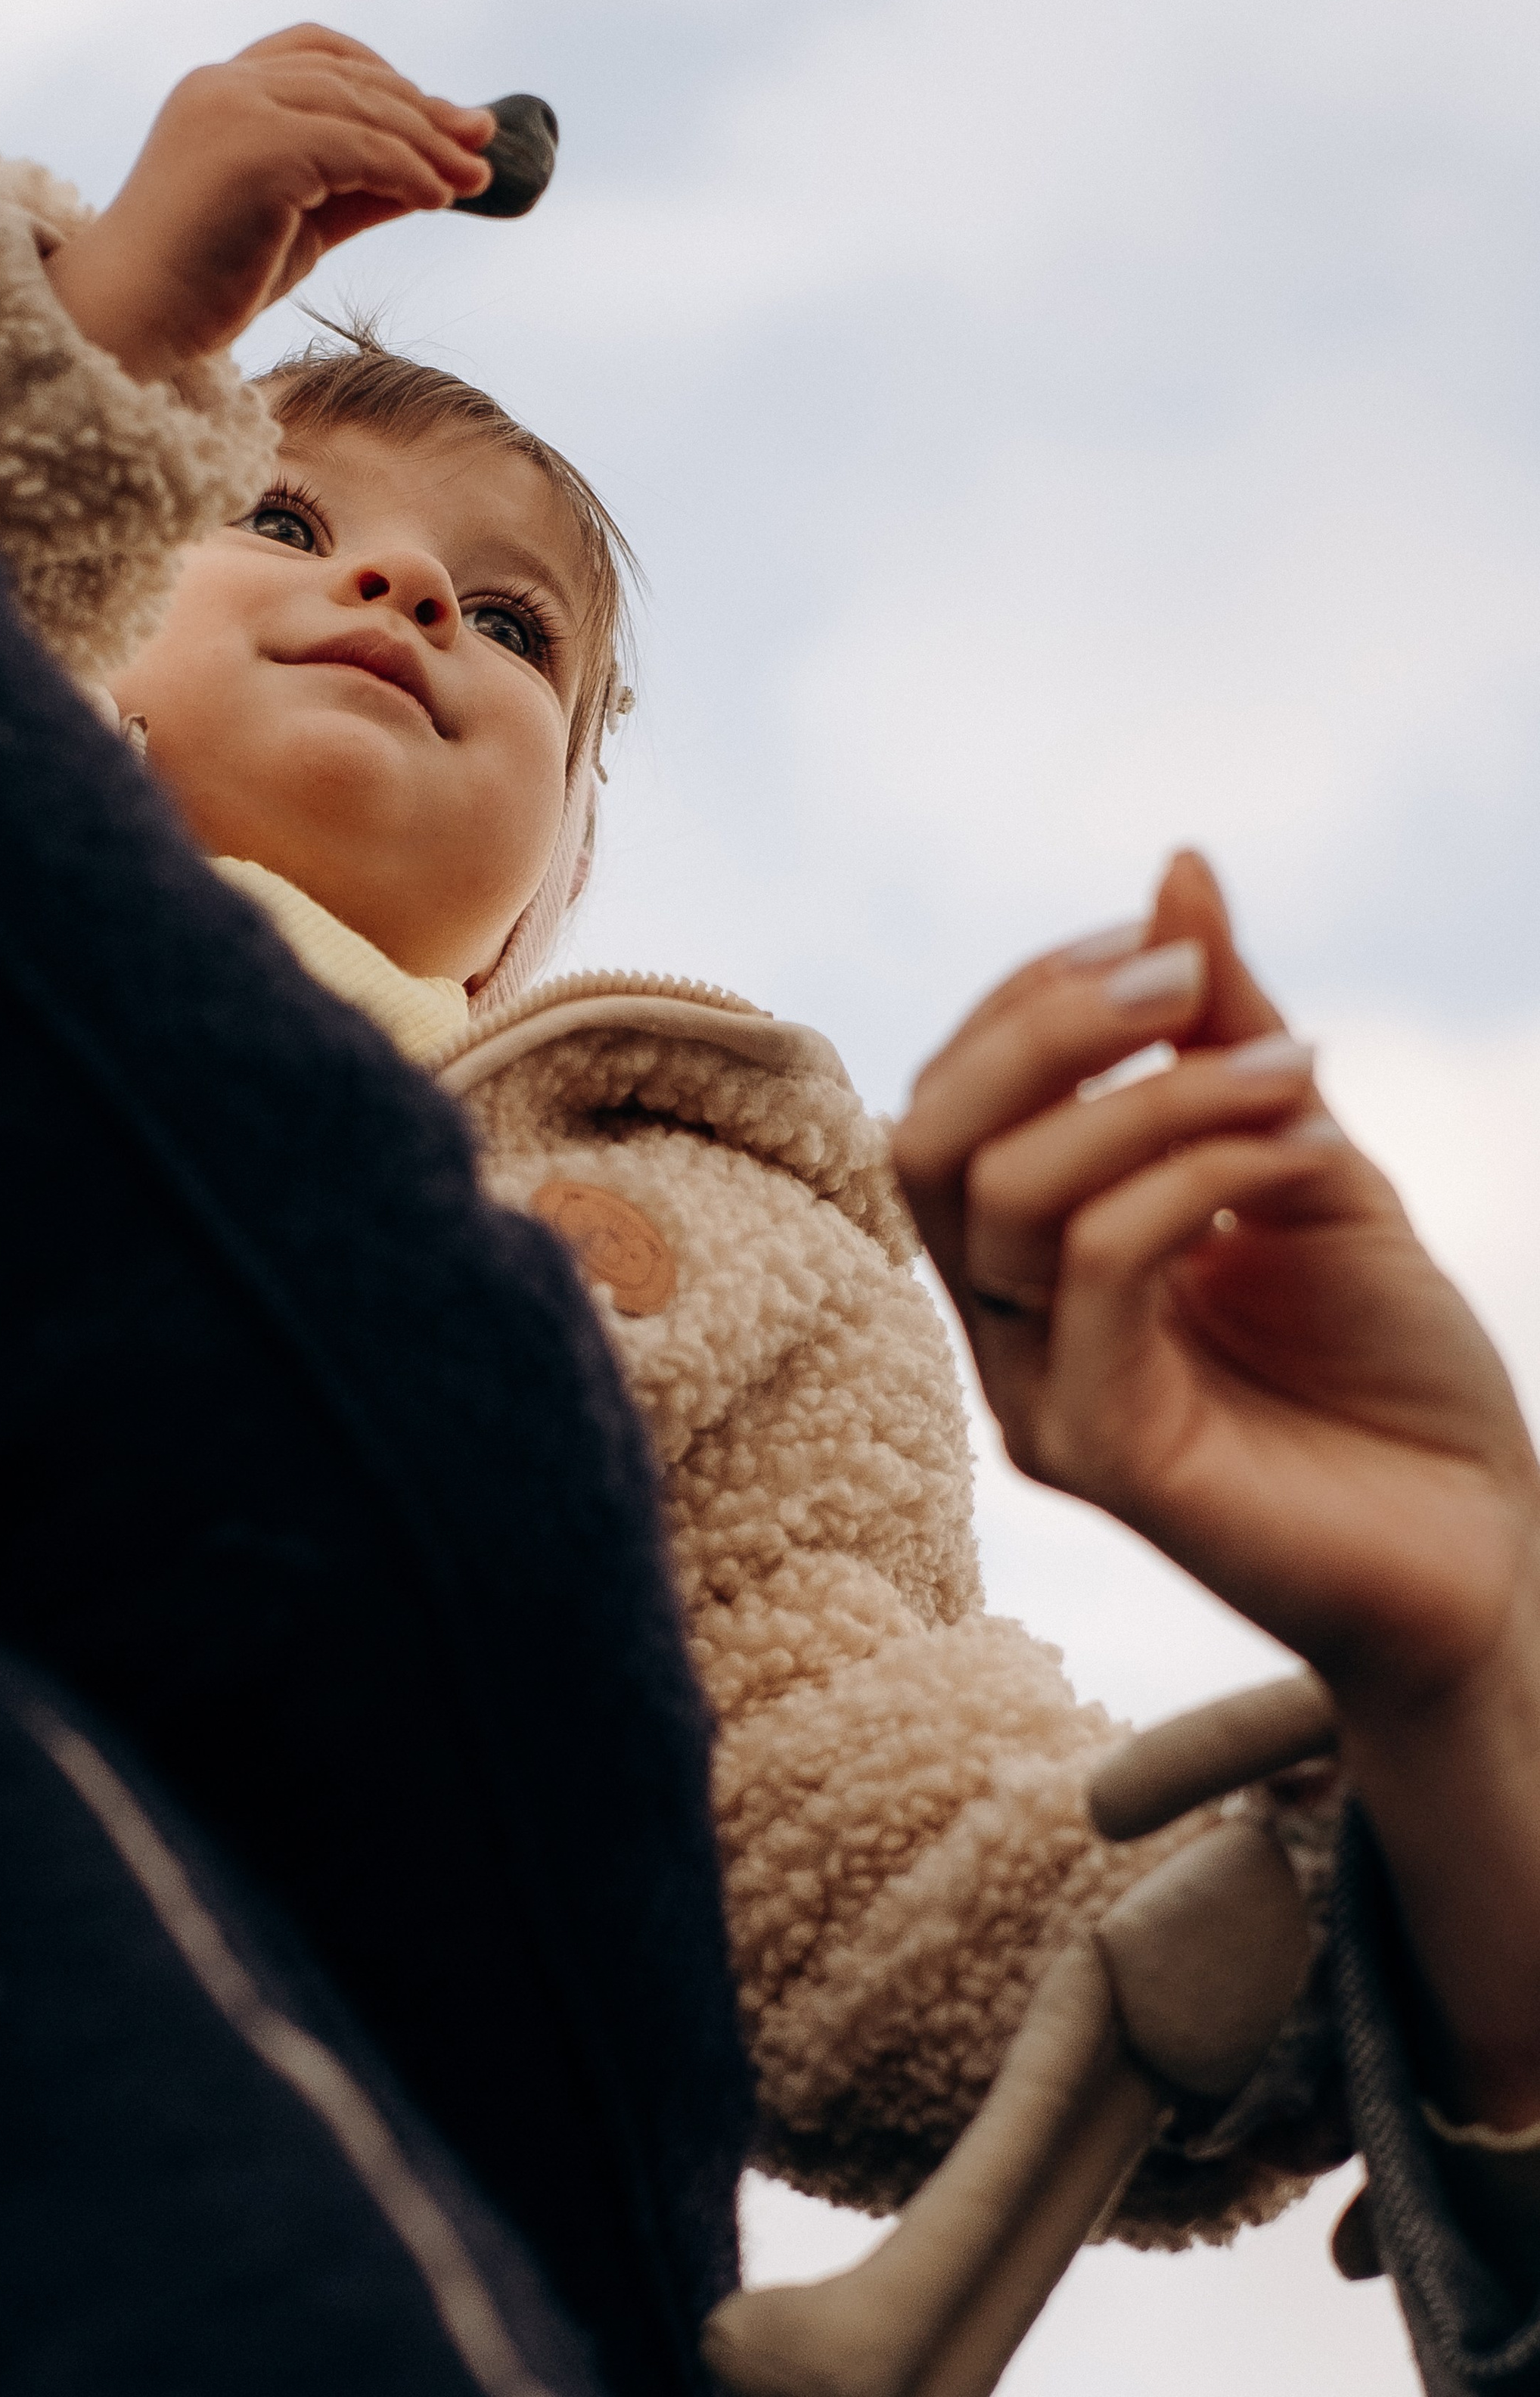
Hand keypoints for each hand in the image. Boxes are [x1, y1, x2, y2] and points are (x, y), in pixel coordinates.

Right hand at [43, 25, 494, 380]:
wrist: (133, 321)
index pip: (319, 53)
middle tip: (483, 143)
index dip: (389, 80)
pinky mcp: (255, 148)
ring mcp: (235, 108)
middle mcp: (223, 85)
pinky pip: (357, 147)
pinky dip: (408, 170)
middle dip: (425, 111)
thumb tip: (443, 175)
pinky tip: (438, 199)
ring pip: (360, 108)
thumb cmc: (207, 284)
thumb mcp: (300, 224)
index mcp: (220, 90)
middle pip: (350, 77)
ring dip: (429, 143)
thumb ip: (359, 188)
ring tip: (474, 179)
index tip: (444, 118)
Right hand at [892, 851, 1539, 2120]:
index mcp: (1030, 1256)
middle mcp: (1006, 1325)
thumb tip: (1175, 870)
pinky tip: (1311, 1157)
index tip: (1164, 939)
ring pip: (1011, 1196)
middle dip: (1048, 1029)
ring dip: (1157, 1097)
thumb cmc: (1389, 1363)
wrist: (1487, 1542)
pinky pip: (1098, 1270)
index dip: (1031, 997)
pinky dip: (1199, 1174)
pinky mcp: (1101, 1458)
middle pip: (927, 1141)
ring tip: (1299, 1075)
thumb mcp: (1303, 1154)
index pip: (950, 1097)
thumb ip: (1222, 1032)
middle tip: (1187, 987)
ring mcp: (1040, 1395)